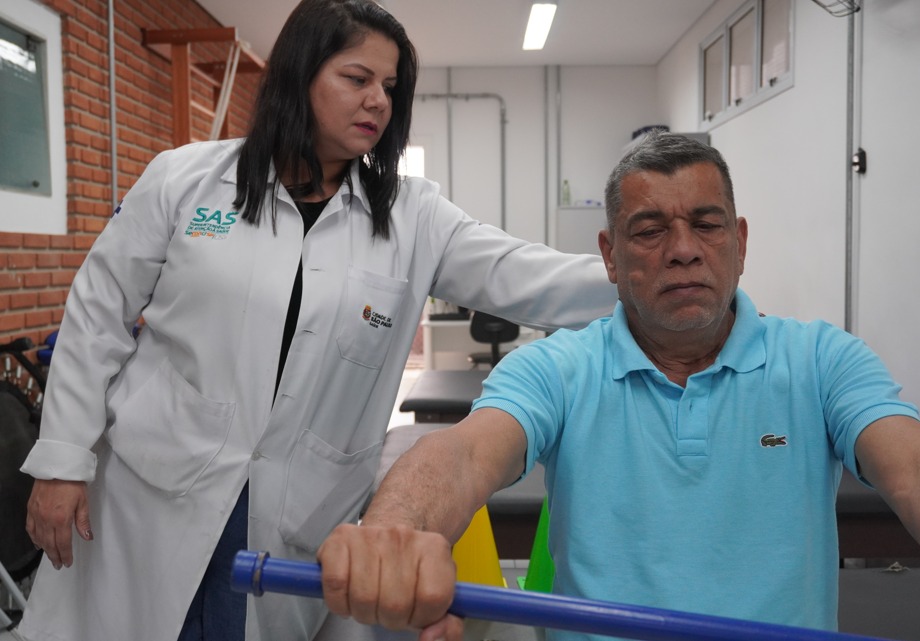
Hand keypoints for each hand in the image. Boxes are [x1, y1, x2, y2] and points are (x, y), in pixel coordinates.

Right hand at [26, 479, 92, 569]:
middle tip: (58, 565)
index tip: (67, 563)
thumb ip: (83, 522)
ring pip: (39, 538)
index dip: (65, 555)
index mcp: (61, 519)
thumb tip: (87, 538)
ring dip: (45, 549)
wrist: (56, 467)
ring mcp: (36, 515)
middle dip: (55, 556)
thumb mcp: (83, 502)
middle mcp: (46, 520)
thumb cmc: (73, 483)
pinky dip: (34, 538)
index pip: (63, 543)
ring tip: (51, 557)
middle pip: (50, 543)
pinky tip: (37, 543)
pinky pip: (30, 528)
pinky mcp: (30, 509)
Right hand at [317, 523, 463, 640]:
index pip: (432, 599)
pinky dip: (339, 602)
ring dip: (365, 613)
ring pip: (364, 598)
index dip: (422, 617)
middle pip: (395, 603)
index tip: (417, 614)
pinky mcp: (340, 538)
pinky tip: (349, 597)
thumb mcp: (439, 594)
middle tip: (390, 609)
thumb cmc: (412, 571)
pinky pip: (336, 585)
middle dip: (391, 619)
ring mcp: (370, 535)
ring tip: (372, 602)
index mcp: (434, 548)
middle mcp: (403, 536)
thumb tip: (430, 639)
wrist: (388, 535)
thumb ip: (447, 624)